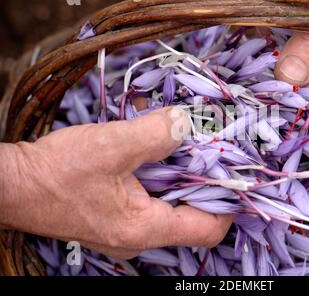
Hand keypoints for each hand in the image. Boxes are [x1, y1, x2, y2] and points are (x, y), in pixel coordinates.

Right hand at [0, 107, 232, 258]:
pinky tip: (154, 151)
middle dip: (204, 182)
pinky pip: (152, 200)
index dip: (228, 203)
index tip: (234, 172)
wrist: (12, 185)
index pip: (208, 229)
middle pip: (193, 216)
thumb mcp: (110, 146)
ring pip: (171, 205)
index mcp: (145, 228)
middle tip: (209, 148)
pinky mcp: (117, 216)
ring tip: (183, 143)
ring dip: (180, 175)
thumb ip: (154, 134)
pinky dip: (160, 176)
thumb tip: (185, 123)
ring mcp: (127, 229)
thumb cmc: (55, 172)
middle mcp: (140, 237)